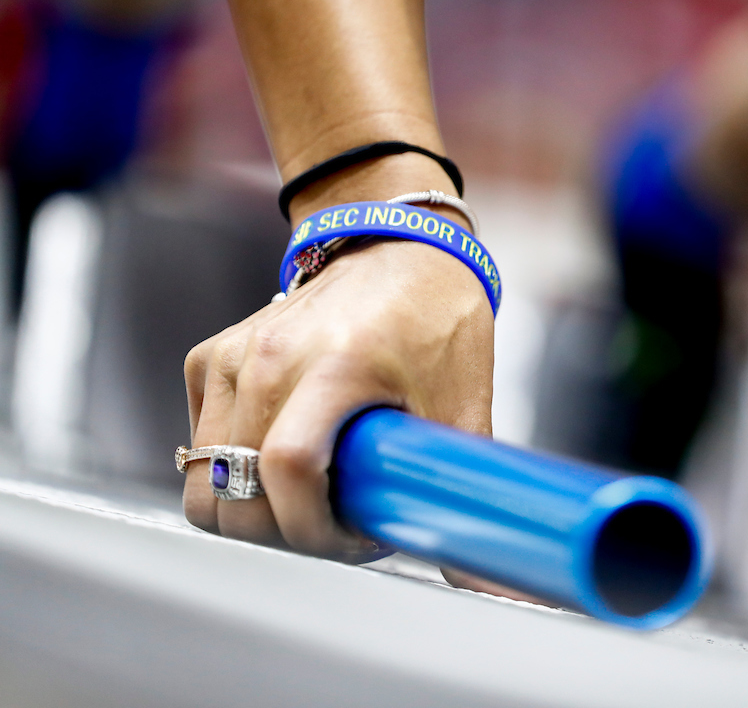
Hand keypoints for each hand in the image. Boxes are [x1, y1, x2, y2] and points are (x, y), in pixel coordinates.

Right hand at [181, 236, 493, 560]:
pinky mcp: (210, 356)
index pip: (290, 471)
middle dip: (282, 534)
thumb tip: (478, 573)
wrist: (396, 245)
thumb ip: (461, 487)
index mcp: (336, 364)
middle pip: (229, 495)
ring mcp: (231, 355)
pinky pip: (199, 446)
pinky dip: (234, 467)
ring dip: (253, 507)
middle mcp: (268, 357)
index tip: (355, 541)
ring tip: (313, 497)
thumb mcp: (463, 402)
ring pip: (201, 480)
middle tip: (337, 527)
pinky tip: (291, 451)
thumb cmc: (437, 318)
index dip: (314, 530)